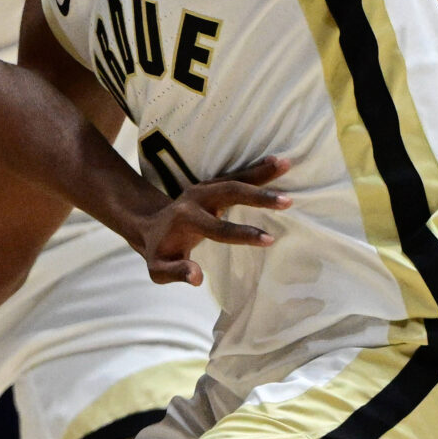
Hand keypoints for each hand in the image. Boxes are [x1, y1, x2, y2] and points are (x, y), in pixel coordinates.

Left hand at [137, 155, 290, 286]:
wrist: (150, 226)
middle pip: (230, 193)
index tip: (269, 240)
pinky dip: (256, 167)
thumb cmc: (159, 252)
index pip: (218, 228)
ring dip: (261, 172)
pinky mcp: (210, 184)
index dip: (243, 234)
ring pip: (234, 177)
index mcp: (185, 220)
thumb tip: (197, 277)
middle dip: (259, 196)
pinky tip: (276, 161)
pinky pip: (235, 174)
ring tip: (287, 164)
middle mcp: (195, 199)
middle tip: (287, 201)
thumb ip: (176, 273)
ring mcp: (203, 188)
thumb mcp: (159, 270)